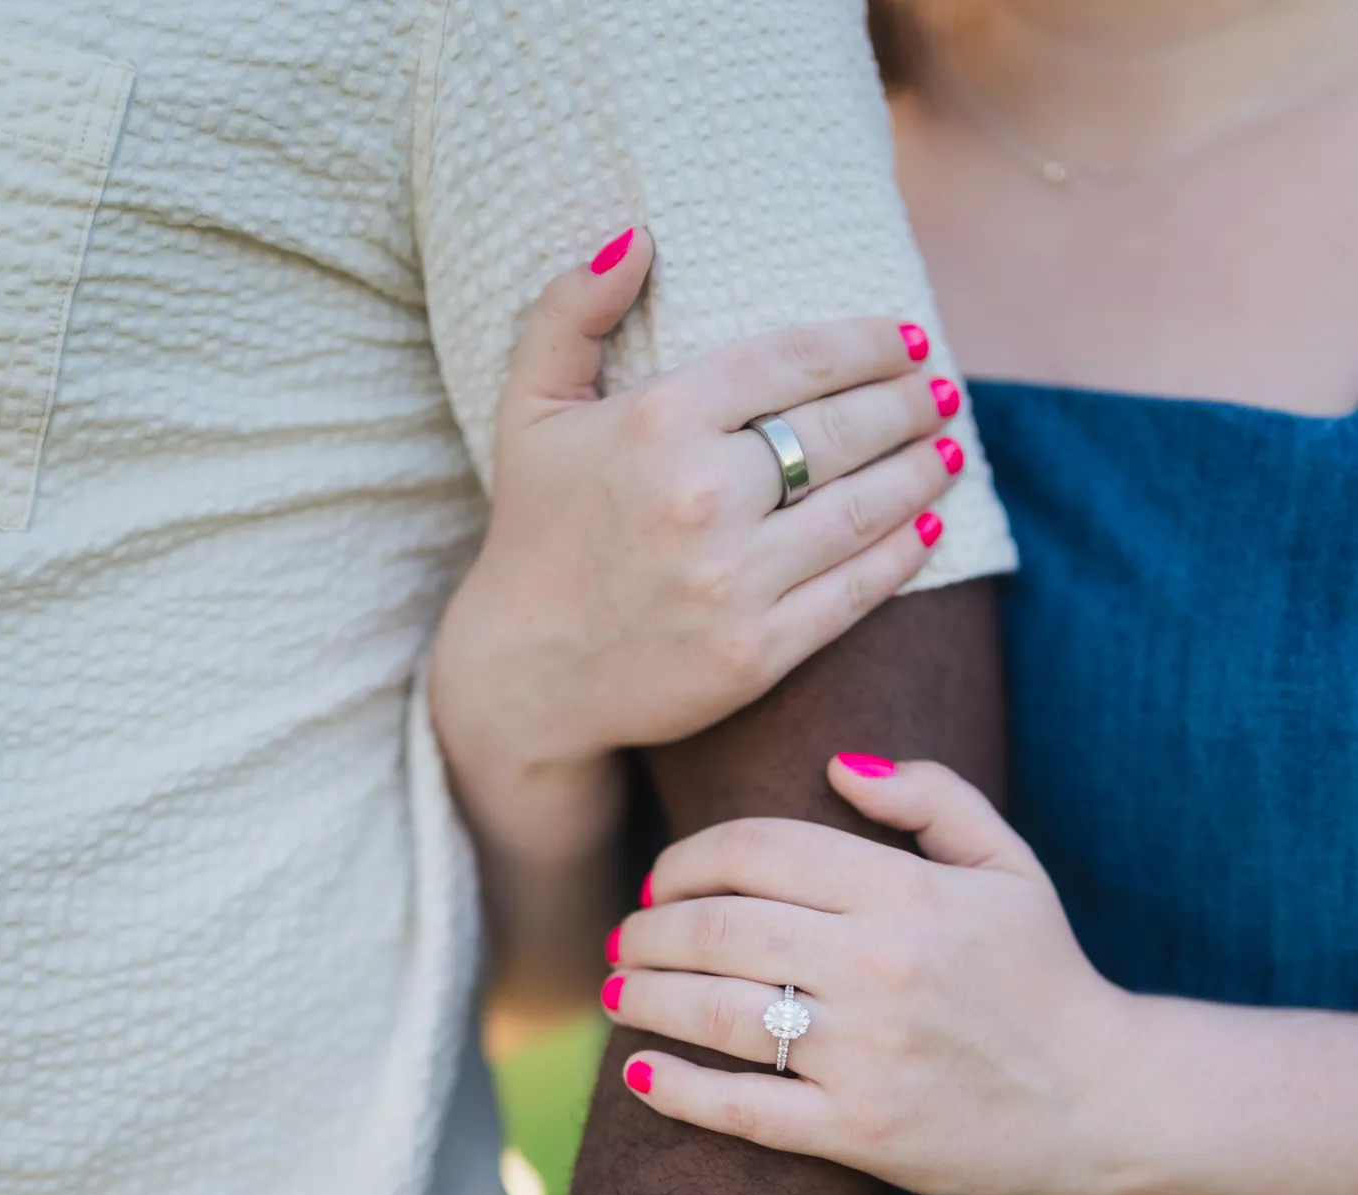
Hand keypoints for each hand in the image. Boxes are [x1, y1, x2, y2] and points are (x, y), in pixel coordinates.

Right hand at [430, 227, 964, 788]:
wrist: (526, 676)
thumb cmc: (535, 534)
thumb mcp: (529, 410)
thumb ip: (569, 312)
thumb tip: (635, 235)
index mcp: (658, 422)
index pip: (794, 362)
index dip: (865, 346)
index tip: (906, 340)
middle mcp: (703, 495)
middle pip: (841, 432)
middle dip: (907, 405)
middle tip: (941, 392)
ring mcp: (734, 580)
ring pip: (861, 510)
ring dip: (919, 473)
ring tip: (949, 449)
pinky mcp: (757, 652)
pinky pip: (852, 592)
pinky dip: (902, 555)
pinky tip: (928, 528)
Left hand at [603, 754, 1134, 1194]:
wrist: (1103, 1098)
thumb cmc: (1043, 974)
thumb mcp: (1009, 865)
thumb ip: (931, 796)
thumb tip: (837, 765)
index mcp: (906, 892)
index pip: (756, 850)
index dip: (687, 859)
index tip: (662, 879)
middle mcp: (878, 966)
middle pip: (718, 928)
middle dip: (648, 929)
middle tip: (625, 938)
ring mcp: (866, 1053)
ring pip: (716, 1012)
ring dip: (645, 997)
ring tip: (617, 992)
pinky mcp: (861, 1131)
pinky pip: (745, 1109)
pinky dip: (679, 1090)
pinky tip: (639, 1073)